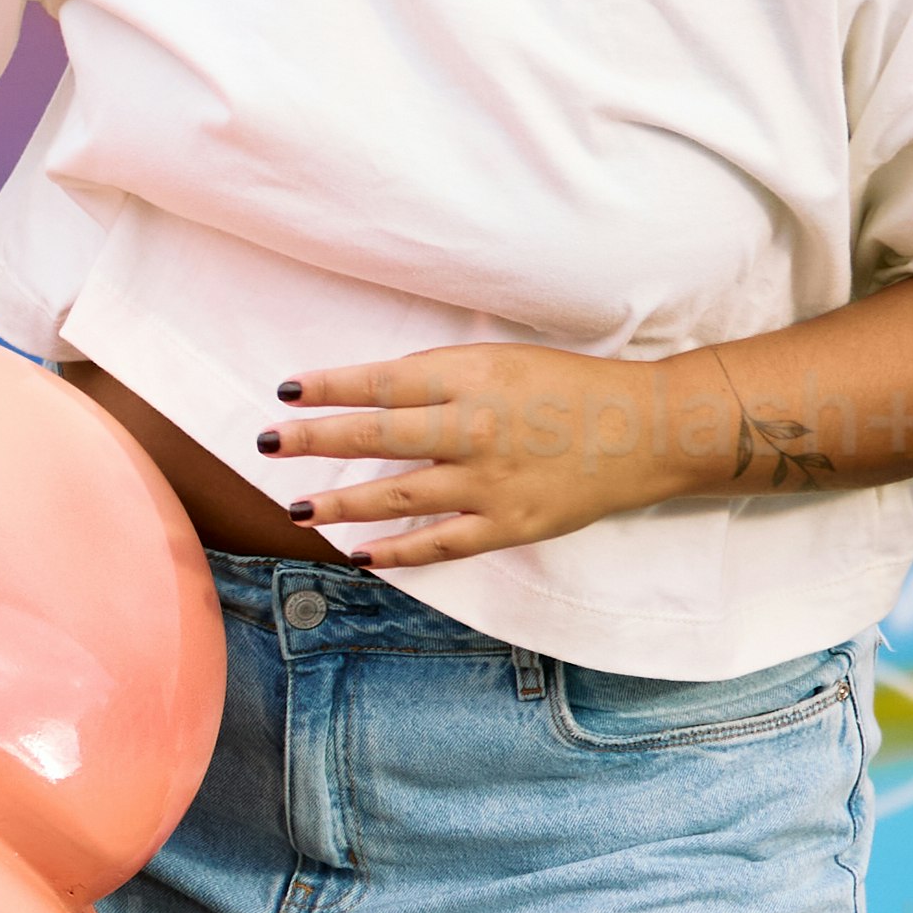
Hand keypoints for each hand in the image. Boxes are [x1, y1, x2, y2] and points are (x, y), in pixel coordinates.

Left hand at [259, 343, 713, 566]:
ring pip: (398, 494)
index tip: (286, 391)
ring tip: (298, 509)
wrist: (646, 429)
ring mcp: (490, 481)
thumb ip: (441, 377)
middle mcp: (475, 427)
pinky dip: (396, 549)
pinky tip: (359, 553)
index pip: (383, 381)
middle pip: (377, 435)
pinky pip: (440, 542)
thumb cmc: (570, 386)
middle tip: (266, 443)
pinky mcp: (509, 524)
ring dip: (341, 503)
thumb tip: (371, 394)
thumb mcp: (503, 359)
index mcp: (473, 376)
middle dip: (314, 441)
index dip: (330, 388)